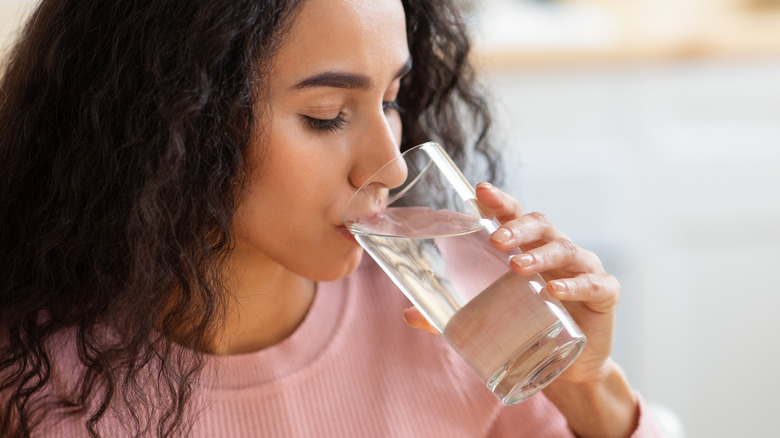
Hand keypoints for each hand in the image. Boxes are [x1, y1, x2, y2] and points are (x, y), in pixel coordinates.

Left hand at [403, 182, 618, 383]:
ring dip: (541, 254)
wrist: (568, 368)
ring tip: (518, 267)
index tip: (480, 191)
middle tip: (496, 239)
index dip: (500, 201)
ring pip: (566, 249)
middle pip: (541, 224)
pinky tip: (555, 292)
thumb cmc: (527, 328)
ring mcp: (583, 269)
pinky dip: (575, 286)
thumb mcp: (489, 319)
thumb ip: (451, 316)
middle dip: (518, 227)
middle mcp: (556, 251)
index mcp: (528, 248)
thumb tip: (408, 314)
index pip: (514, 215)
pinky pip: (594, 283)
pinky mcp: (605, 294)